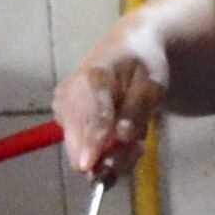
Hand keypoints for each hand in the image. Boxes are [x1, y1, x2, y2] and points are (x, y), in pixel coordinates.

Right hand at [51, 45, 162, 179]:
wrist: (125, 47)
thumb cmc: (142, 65)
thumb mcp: (152, 85)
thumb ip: (137, 111)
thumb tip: (122, 137)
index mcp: (94, 77)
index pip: (93, 118)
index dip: (91, 144)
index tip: (87, 167)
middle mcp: (69, 94)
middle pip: (79, 142)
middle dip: (107, 156)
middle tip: (139, 146)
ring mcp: (62, 107)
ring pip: (78, 150)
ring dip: (108, 154)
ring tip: (135, 136)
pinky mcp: (62, 118)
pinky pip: (80, 146)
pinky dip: (101, 149)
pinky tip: (118, 132)